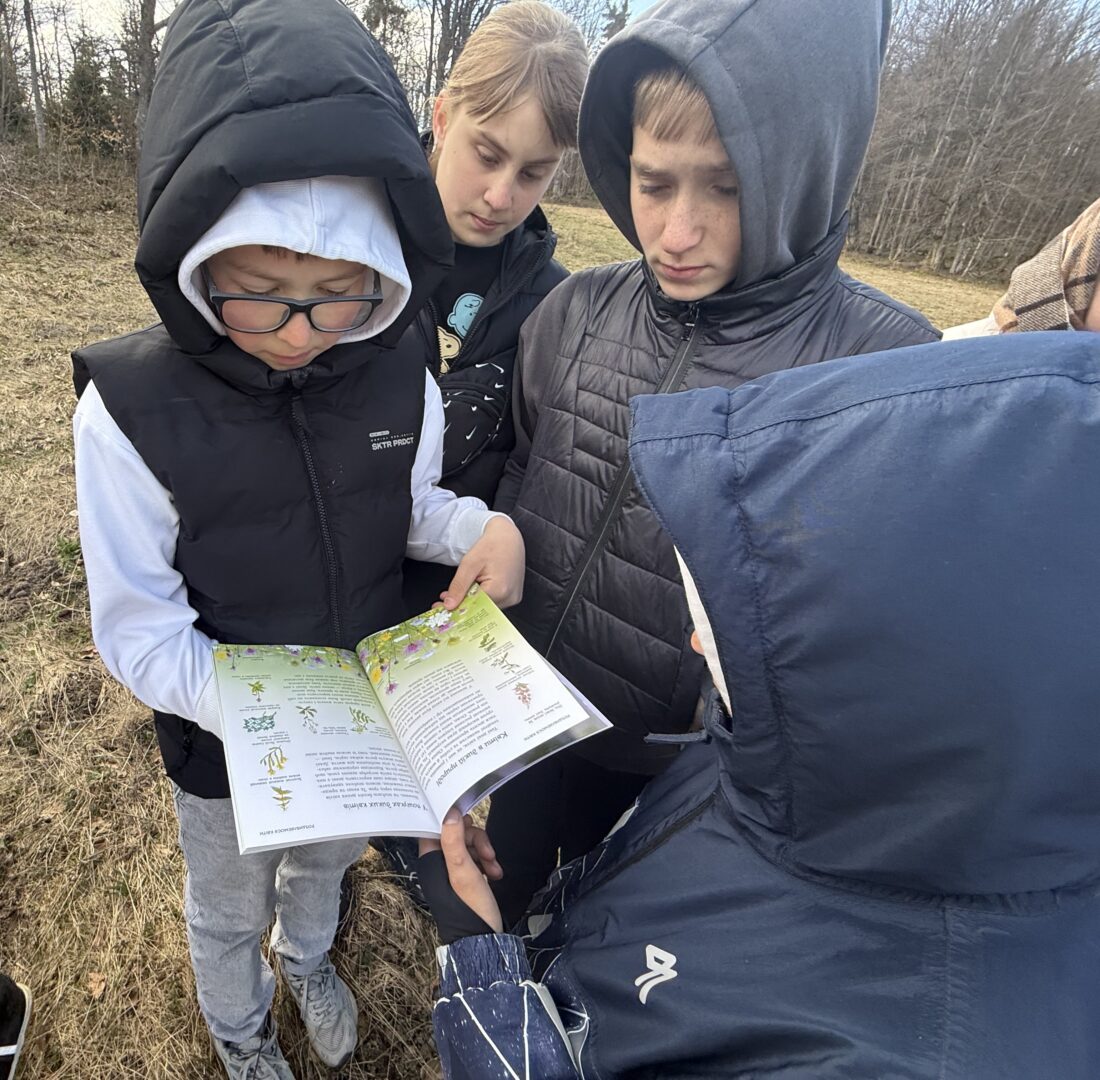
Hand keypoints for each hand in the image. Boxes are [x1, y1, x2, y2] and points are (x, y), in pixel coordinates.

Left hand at [419, 808, 503, 933]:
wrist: (483, 940)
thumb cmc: (470, 909)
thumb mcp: (463, 871)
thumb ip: (453, 841)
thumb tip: (449, 814)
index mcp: (431, 862)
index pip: (435, 829)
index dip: (452, 823)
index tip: (469, 824)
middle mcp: (437, 866)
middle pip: (455, 835)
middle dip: (476, 841)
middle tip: (489, 854)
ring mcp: (450, 873)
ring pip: (467, 846)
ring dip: (484, 852)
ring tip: (494, 868)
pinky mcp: (463, 879)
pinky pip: (474, 859)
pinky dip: (486, 863)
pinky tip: (494, 874)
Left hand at [441, 516, 524, 609]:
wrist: (508, 537)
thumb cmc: (491, 546)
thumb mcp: (469, 563)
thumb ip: (458, 586)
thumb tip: (449, 605)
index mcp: (499, 590)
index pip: (472, 607)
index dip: (455, 607)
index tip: (439, 608)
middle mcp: (509, 597)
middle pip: (479, 609)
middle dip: (461, 605)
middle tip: (444, 599)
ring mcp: (513, 598)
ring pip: (486, 608)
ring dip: (471, 601)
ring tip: (458, 591)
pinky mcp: (514, 596)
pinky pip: (494, 603)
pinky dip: (481, 598)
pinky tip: (473, 589)